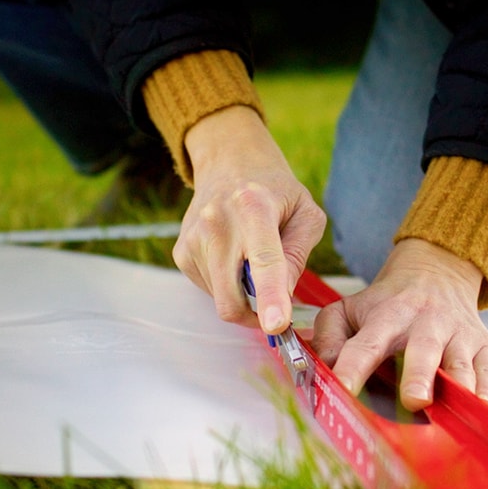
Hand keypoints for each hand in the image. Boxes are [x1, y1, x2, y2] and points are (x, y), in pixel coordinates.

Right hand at [174, 106, 325, 333]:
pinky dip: (228, 286)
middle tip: (277, 309)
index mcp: (254, 208)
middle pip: (231, 297)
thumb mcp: (306, 213)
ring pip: (222, 299)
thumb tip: (283, 296)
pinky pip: (210, 290)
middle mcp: (216, 223)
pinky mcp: (181, 253)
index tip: (275, 325)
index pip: (263, 261)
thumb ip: (299, 255)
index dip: (270, 297)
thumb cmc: (275, 191)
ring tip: (251, 258)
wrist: (229, 162)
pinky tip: (234, 257)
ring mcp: (193, 239)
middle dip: (256, 315)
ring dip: (244, 294)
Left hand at [310, 238, 487, 410]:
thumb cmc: (387, 303)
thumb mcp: (349, 308)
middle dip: (418, 375)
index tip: (343, 390)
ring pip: (459, 362)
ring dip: (456, 386)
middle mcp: (424, 323)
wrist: (437, 272)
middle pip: (422, 350)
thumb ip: (329, 336)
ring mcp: (457, 334)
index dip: (352, 367)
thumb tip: (322, 370)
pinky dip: (487, 389)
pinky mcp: (483, 344)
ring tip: (450, 413)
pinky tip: (481, 407)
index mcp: (386, 316)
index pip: (365, 344)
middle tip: (413, 401)